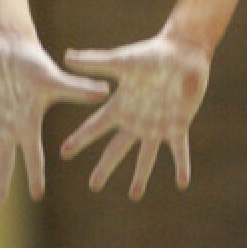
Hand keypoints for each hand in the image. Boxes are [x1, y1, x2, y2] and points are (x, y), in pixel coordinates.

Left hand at [0, 26, 107, 205]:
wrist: (11, 47)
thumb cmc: (35, 63)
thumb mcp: (56, 81)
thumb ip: (78, 90)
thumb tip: (106, 90)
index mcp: (28, 125)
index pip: (33, 156)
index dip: (35, 175)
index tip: (37, 194)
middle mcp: (8, 127)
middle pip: (3, 161)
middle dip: (0, 183)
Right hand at [60, 33, 209, 198]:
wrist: (181, 52)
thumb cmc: (151, 54)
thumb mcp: (121, 61)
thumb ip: (95, 62)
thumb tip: (65, 57)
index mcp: (120, 106)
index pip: (95, 127)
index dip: (80, 140)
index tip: (64, 153)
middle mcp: (136, 119)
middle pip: (117, 149)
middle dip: (105, 167)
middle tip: (94, 186)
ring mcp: (157, 125)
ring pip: (146, 156)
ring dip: (141, 176)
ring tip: (134, 195)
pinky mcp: (178, 125)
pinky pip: (179, 150)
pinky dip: (181, 166)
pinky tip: (182, 183)